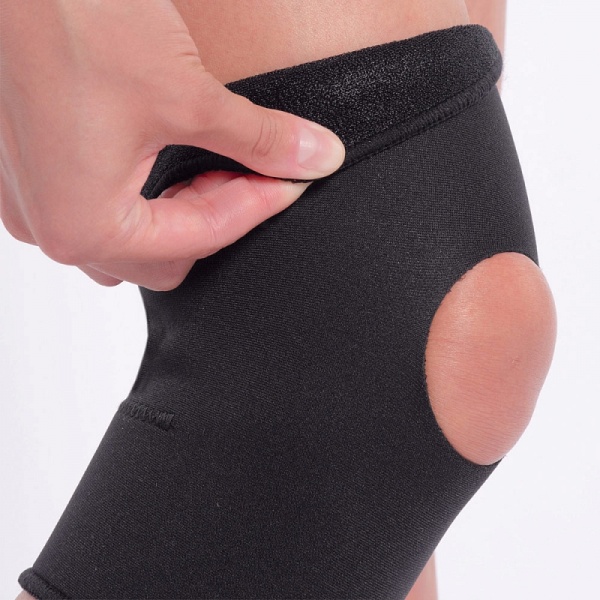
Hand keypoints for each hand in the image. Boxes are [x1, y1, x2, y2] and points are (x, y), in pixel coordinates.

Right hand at [0, 0, 344, 289]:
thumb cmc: (72, 21)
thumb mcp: (186, 93)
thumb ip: (261, 139)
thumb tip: (319, 158)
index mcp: (83, 226)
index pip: (200, 239)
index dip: (258, 206)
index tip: (294, 178)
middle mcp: (51, 229)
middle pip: (168, 256)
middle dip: (219, 216)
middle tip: (254, 171)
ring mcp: (34, 204)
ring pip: (136, 241)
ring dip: (184, 211)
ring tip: (216, 161)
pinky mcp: (31, 176)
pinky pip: (103, 212)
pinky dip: (147, 196)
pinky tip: (168, 157)